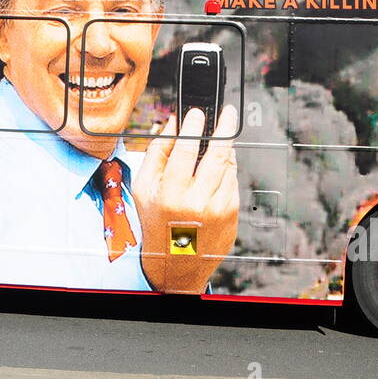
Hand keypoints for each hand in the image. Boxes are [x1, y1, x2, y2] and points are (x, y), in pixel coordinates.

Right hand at [133, 106, 238, 293]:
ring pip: (228, 167)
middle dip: (224, 128)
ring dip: (225, 149)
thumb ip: (158, 152)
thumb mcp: (144, 188)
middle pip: (218, 154)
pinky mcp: (233, 215)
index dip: (194, 126)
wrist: (176, 265)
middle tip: (227, 113)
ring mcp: (220, 209)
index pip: (187, 149)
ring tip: (217, 141)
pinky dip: (226, 170)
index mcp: (172, 194)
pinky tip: (216, 169)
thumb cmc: (156, 224)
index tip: (197, 113)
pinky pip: (233, 182)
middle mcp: (199, 202)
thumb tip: (173, 123)